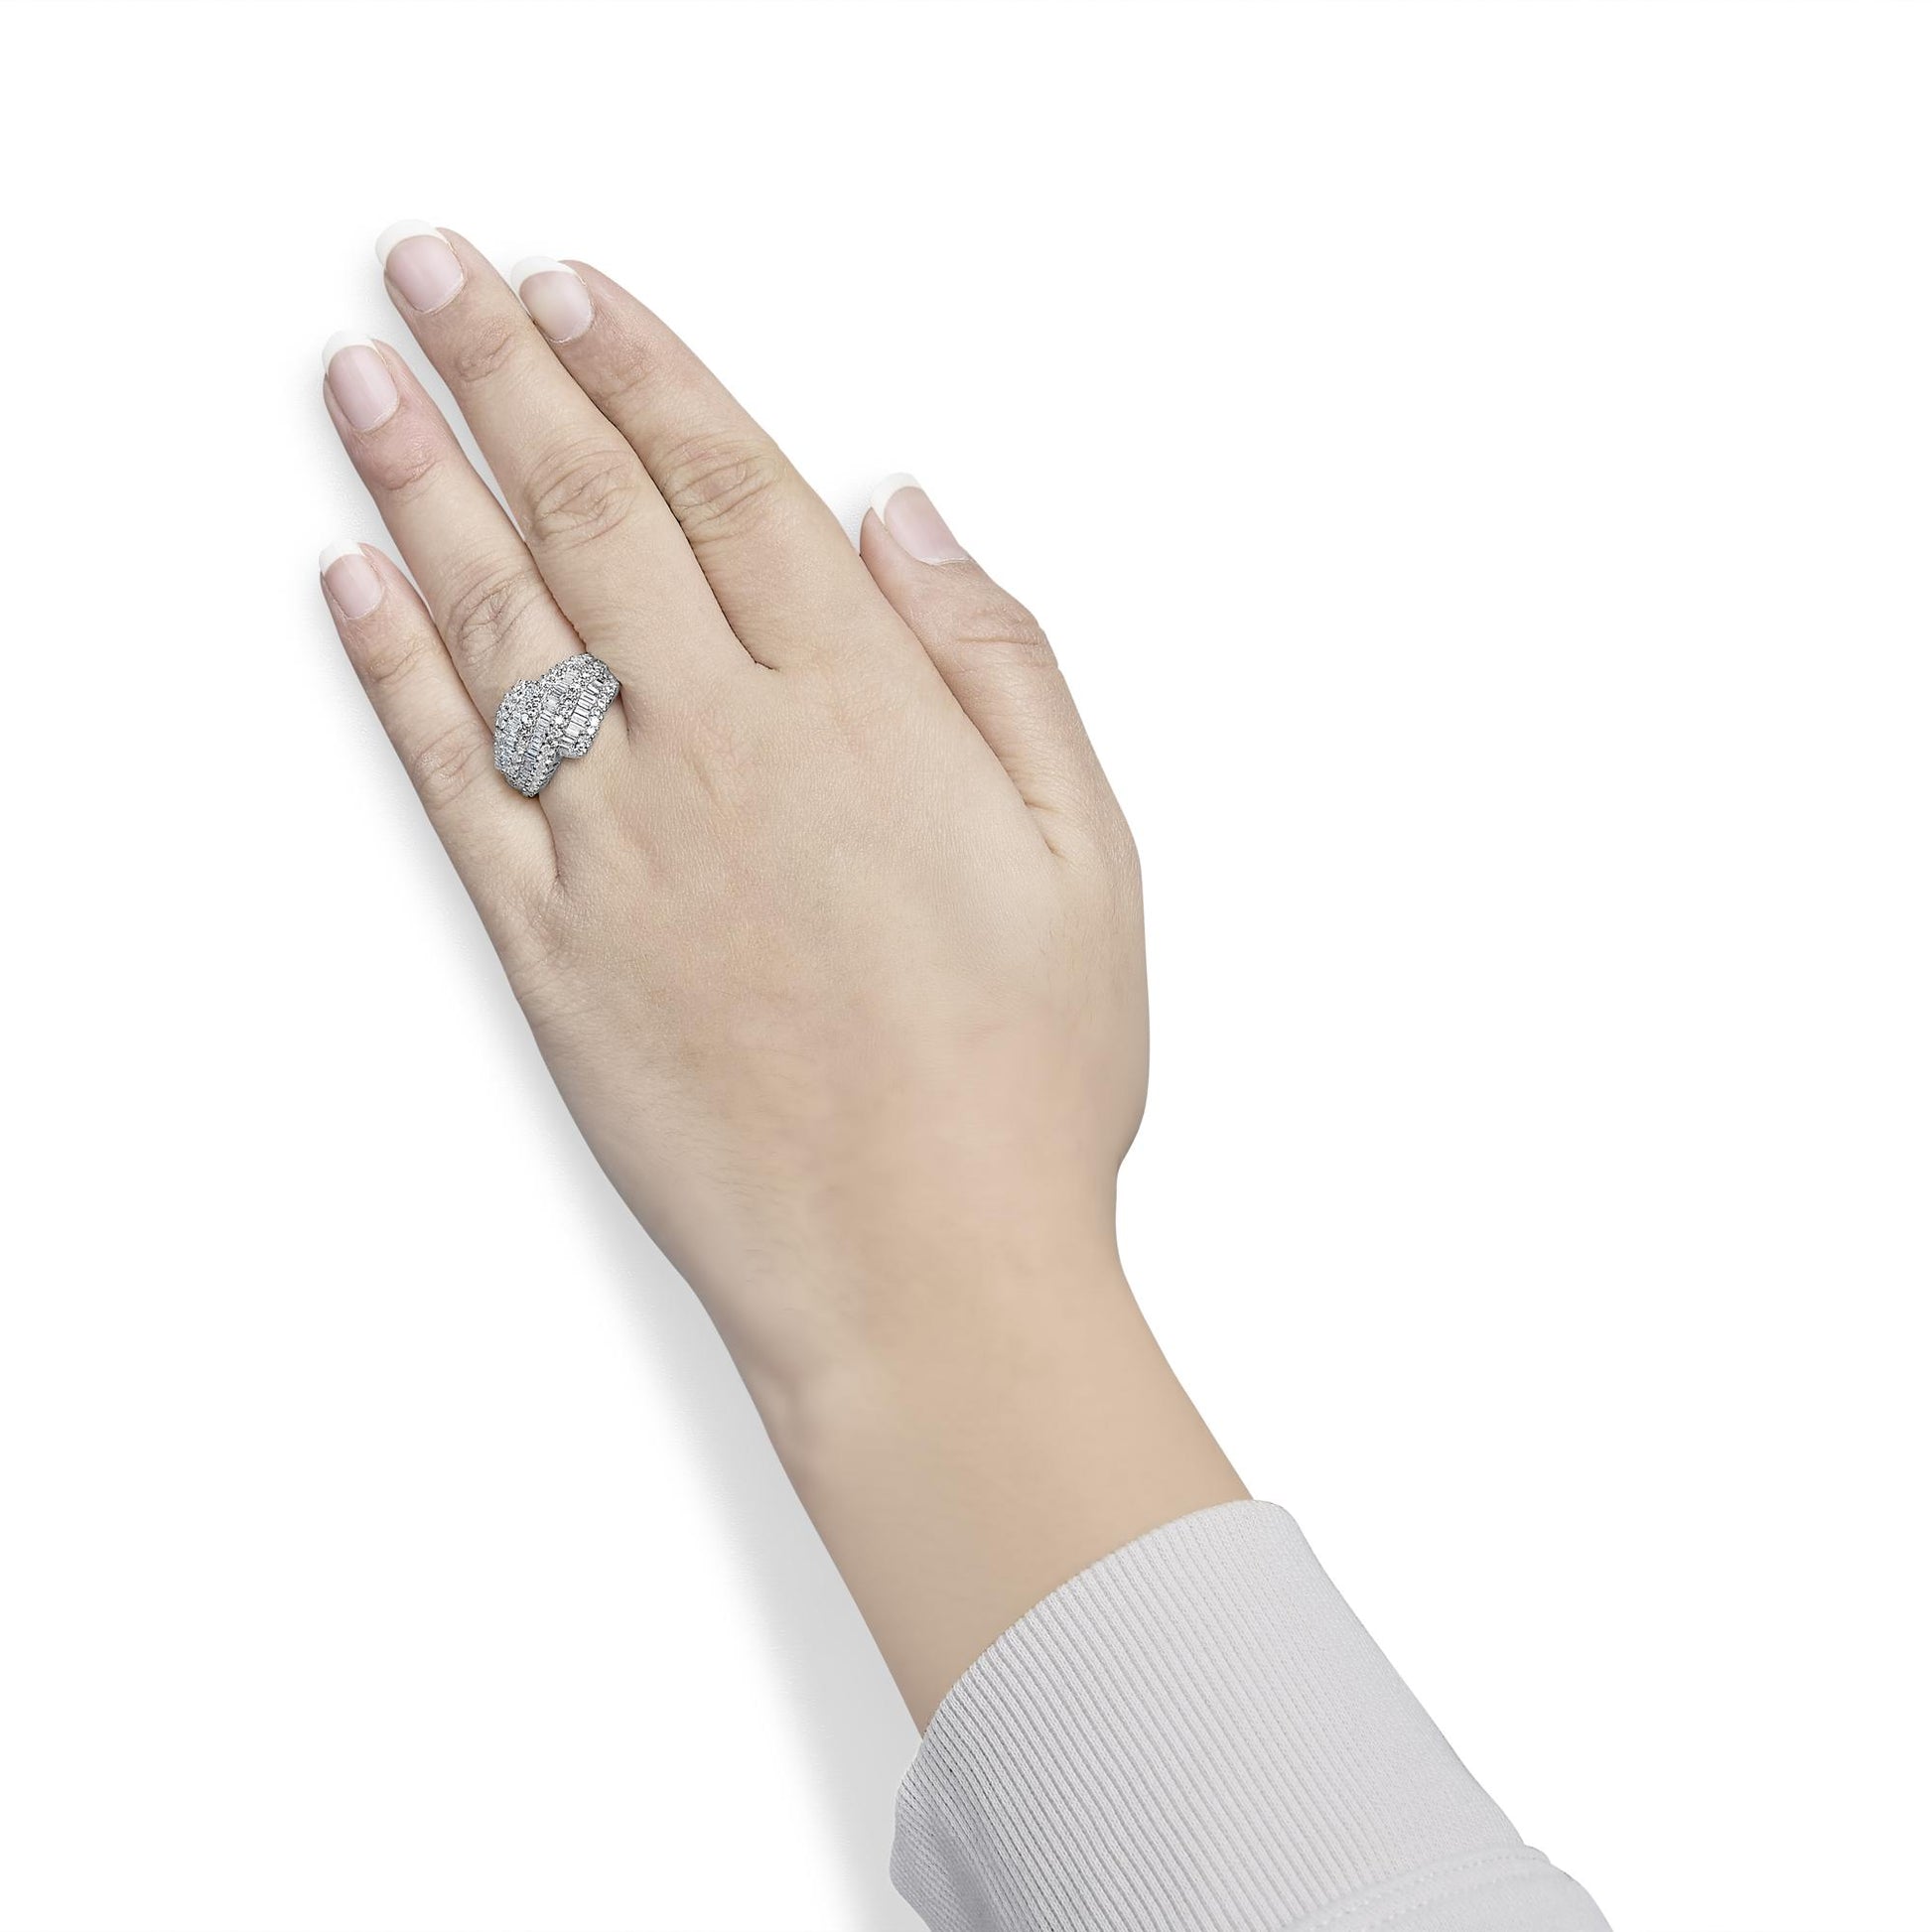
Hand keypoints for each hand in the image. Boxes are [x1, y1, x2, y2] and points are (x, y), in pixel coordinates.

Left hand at [321, 226, 1242, 1719]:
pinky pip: (453, 780)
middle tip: (436, 269)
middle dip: (506, 373)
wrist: (920, 1274)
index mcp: (861, 717)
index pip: (731, 491)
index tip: (579, 292)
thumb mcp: (1090, 855)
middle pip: (595, 517)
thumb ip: (996, 665)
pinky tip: (360, 587)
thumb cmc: (1023, 1082)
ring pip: (503, 622)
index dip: (648, 373)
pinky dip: (397, 671)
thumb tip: (908, 519)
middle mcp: (724, 754)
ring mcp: (621, 848)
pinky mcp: (552, 947)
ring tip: (367, 378)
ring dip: (424, 481)